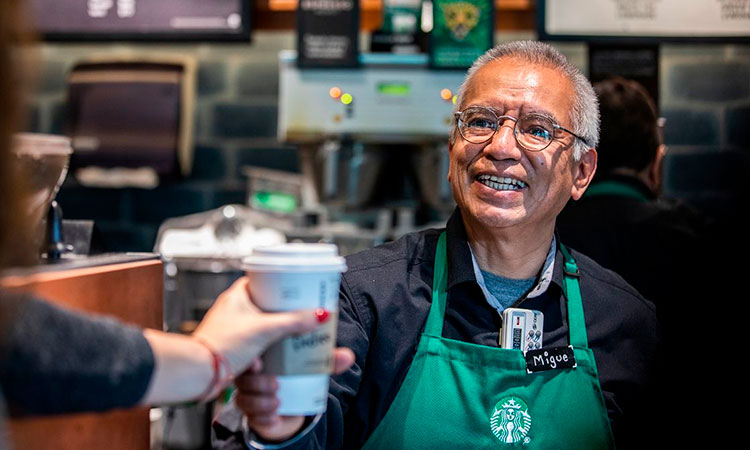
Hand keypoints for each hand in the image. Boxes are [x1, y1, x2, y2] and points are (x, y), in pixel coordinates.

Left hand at [191, 277, 328, 375]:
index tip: (299, 290)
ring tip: (290, 337)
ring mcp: (234, 328)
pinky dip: (267, 348)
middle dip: (285, 314)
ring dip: (276, 334)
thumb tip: (319, 315)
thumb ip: (294, 322)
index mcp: (238, 295)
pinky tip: (275, 355)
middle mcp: (234, 309)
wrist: (198, 373)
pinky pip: (257, 343)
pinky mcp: (234, 347)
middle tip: (301, 316)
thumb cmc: (220, 345)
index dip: (283, 284)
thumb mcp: (264, 329)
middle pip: (268, 305)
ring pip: (263, 326)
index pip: (265, 280)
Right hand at [235, 348, 354, 441]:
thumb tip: (348, 356)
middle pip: (243, 378)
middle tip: (275, 384)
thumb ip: (328, 362)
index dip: (251, 358)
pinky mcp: (252, 413)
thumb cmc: (298, 377)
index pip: (249, 354)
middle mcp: (250, 376)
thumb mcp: (312, 368)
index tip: (260, 362)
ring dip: (260, 401)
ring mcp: (248, 395)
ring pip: (244, 398)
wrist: (293, 405)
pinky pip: (252, 416)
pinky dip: (263, 418)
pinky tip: (274, 417)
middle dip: (257, 382)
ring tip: (277, 402)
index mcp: (262, 358)